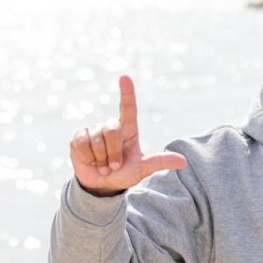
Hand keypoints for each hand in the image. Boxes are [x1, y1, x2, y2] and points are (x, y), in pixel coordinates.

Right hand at [69, 75, 187, 195]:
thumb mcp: (143, 168)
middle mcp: (111, 126)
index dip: (126, 92)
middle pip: (112, 132)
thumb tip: (183, 161)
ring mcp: (93, 130)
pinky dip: (88, 158)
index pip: (128, 107)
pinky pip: (82, 144)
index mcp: (128, 129)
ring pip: (97, 140)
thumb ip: (160, 162)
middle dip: (114, 154)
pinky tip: (91, 161)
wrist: (102, 184)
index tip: (125, 78)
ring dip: (101, 159)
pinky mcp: (79, 137)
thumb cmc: (125, 173)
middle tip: (114, 166)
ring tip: (103, 165)